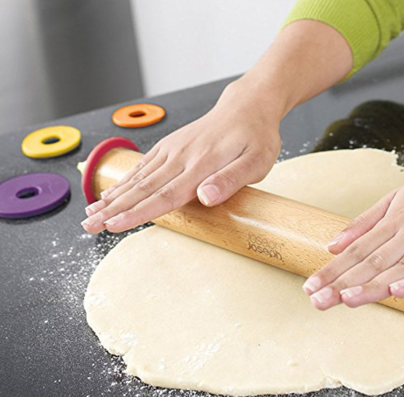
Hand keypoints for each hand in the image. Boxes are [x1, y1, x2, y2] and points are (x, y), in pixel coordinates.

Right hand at [81, 81, 281, 233]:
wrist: (247, 105)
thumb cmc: (256, 137)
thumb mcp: (257, 163)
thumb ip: (230, 180)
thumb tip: (205, 197)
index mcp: (202, 165)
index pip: (165, 195)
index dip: (139, 212)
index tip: (116, 225)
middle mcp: (182, 157)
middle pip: (143, 189)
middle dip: (114, 209)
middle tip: (88, 226)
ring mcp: (173, 150)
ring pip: (138, 178)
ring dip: (112, 197)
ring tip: (90, 214)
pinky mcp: (171, 146)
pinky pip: (143, 166)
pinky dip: (124, 181)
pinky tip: (110, 193)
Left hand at [302, 161, 403, 308]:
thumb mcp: (400, 198)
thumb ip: (366, 222)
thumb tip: (333, 244)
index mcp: (396, 219)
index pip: (358, 249)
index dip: (334, 270)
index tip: (310, 286)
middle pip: (373, 260)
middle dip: (343, 281)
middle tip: (317, 300)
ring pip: (401, 265)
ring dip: (372, 283)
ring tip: (346, 299)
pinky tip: (399, 291)